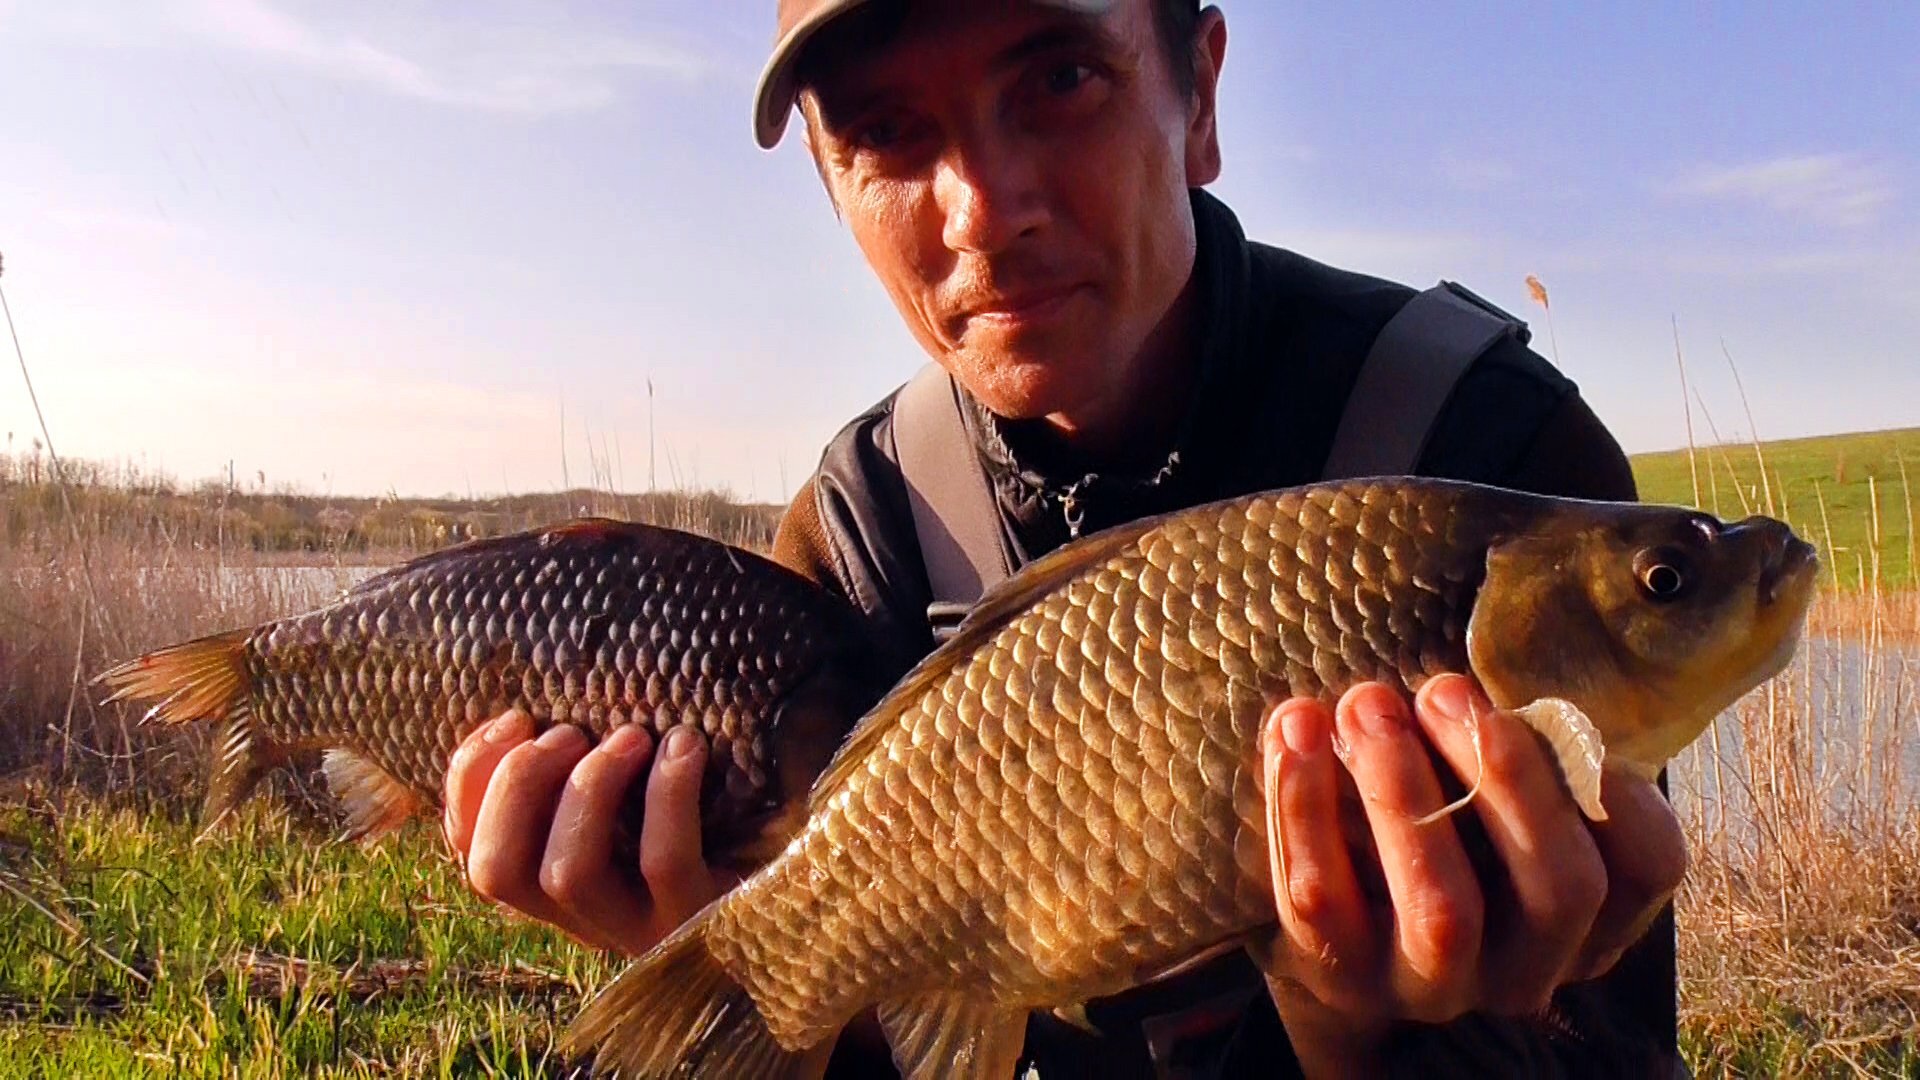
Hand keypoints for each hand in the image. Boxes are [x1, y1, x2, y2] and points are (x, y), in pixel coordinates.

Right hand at [442, 711, 738, 955]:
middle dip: (517, 785)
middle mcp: (587, 919)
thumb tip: (547, 693)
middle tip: (568, 732)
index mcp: (559, 887)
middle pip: (497, 870)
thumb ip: (593, 762)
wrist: (814, 887)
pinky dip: (666, 793)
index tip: (512, 720)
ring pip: (569, 872)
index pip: (471, 853)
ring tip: (631, 736)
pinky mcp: (703, 920)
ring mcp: (642, 930)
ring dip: (587, 787)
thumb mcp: (645, 795)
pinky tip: (685, 747)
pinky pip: (664, 862)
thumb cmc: (724, 817)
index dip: (469, 782)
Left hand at [1258, 675, 1685, 1067]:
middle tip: (1443, 691)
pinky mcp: (1340, 975)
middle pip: (1561, 887)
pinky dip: (1306, 804)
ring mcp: (1433, 986)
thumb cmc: (1436, 831)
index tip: (1544, 704)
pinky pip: (1324, 897)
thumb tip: (1496, 685)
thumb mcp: (1495, 799)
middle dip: (1507, 774)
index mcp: (1587, 919)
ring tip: (1366, 704)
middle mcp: (1526, 969)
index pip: (1647, 864)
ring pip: (1445, 905)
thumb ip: (1520, 754)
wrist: (1337, 929)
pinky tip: (1296, 728)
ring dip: (1405, 789)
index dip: (1616, 781)